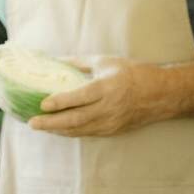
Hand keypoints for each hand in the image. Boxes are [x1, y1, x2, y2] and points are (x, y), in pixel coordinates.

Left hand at [27, 56, 153, 137]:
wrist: (160, 94)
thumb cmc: (133, 73)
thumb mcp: (106, 62)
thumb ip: (80, 63)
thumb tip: (55, 60)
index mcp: (107, 88)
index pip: (79, 97)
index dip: (60, 101)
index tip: (42, 103)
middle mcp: (108, 108)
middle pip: (75, 119)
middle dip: (51, 122)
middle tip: (32, 122)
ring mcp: (110, 122)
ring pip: (79, 130)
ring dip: (58, 130)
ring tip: (40, 126)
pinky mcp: (112, 131)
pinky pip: (87, 133)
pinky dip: (70, 132)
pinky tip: (58, 130)